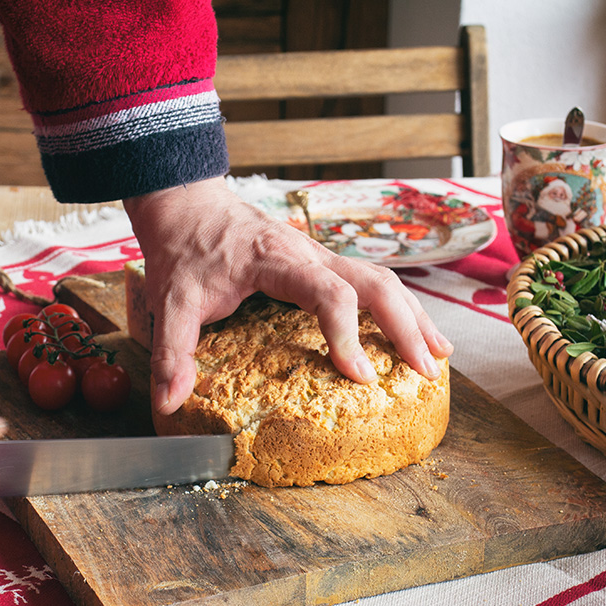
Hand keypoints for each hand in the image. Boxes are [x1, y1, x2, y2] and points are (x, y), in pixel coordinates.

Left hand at [123, 176, 452, 413]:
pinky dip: (397, 309)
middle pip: (375, 281)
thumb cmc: (184, 249)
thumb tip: (169, 401)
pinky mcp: (322, 264)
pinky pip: (370, 282)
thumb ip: (172, 350)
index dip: (347, 332)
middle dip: (404, 325)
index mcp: (277, 260)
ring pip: (382, 278)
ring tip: (437, 356)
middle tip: (423, 369)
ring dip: (412, 316)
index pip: (327, 292)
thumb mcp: (171, 299)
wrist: (187, 204)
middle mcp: (309, 254)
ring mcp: (320, 257)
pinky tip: (412, 334)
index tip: (358, 373)